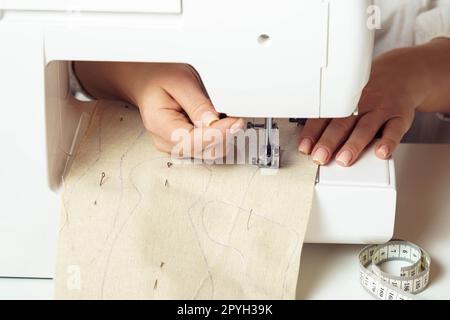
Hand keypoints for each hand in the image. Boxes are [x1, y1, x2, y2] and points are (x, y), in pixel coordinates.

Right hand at [74, 62, 244, 159]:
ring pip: (207, 153)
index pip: (193, 141)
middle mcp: (165, 141)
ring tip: (232, 121)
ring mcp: (175, 145)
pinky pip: (206, 148)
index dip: (218, 134)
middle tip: (238, 120)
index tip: (235, 122)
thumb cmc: (158, 77)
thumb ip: (197, 103)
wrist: (145, 80)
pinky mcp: (184, 145)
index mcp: (159, 124)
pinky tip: (223, 125)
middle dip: (224, 137)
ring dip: (223, 139)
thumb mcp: (179, 81)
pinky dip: (218, 138)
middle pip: (203, 151)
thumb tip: (214, 122)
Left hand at [298, 46, 428, 166]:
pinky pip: (394, 130)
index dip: (312, 133)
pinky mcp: (400, 117)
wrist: (402, 75)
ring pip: (365, 128)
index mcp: (344, 102)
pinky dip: (388, 142)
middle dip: (329, 141)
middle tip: (319, 157)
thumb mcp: (348, 99)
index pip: (324, 118)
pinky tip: (381, 152)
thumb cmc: (368, 94)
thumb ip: (331, 118)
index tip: (304, 147)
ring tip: (343, 159)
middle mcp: (361, 105)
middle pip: (342, 123)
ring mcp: (381, 110)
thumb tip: (310, 142)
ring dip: (353, 144)